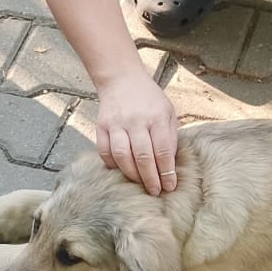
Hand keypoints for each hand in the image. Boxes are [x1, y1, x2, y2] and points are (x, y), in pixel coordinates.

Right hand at [95, 69, 178, 193]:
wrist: (122, 79)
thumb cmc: (149, 99)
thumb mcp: (167, 111)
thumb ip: (170, 136)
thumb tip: (170, 165)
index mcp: (156, 117)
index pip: (163, 151)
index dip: (167, 172)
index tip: (170, 186)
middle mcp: (136, 120)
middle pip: (143, 157)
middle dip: (150, 178)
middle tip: (155, 192)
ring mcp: (116, 123)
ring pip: (122, 156)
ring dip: (131, 174)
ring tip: (139, 184)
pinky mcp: (101, 126)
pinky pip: (104, 151)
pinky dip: (112, 164)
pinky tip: (120, 171)